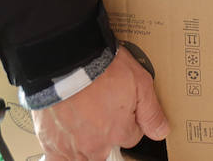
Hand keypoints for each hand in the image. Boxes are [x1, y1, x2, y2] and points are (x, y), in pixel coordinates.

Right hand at [32, 46, 167, 160]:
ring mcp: (71, 146)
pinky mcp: (50, 143)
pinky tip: (65, 142)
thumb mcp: (139, 82)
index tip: (122, 105)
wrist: (66, 61)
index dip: (129, 119)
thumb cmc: (100, 67)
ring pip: (84, 155)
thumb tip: (162, 131)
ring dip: (86, 143)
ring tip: (84, 120)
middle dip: (108, 132)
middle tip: (101, 109)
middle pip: (107, 148)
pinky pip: (57, 159)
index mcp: (119, 131)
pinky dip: (62, 153)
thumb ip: (151, 112)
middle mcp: (96, 144)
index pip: (131, 137)